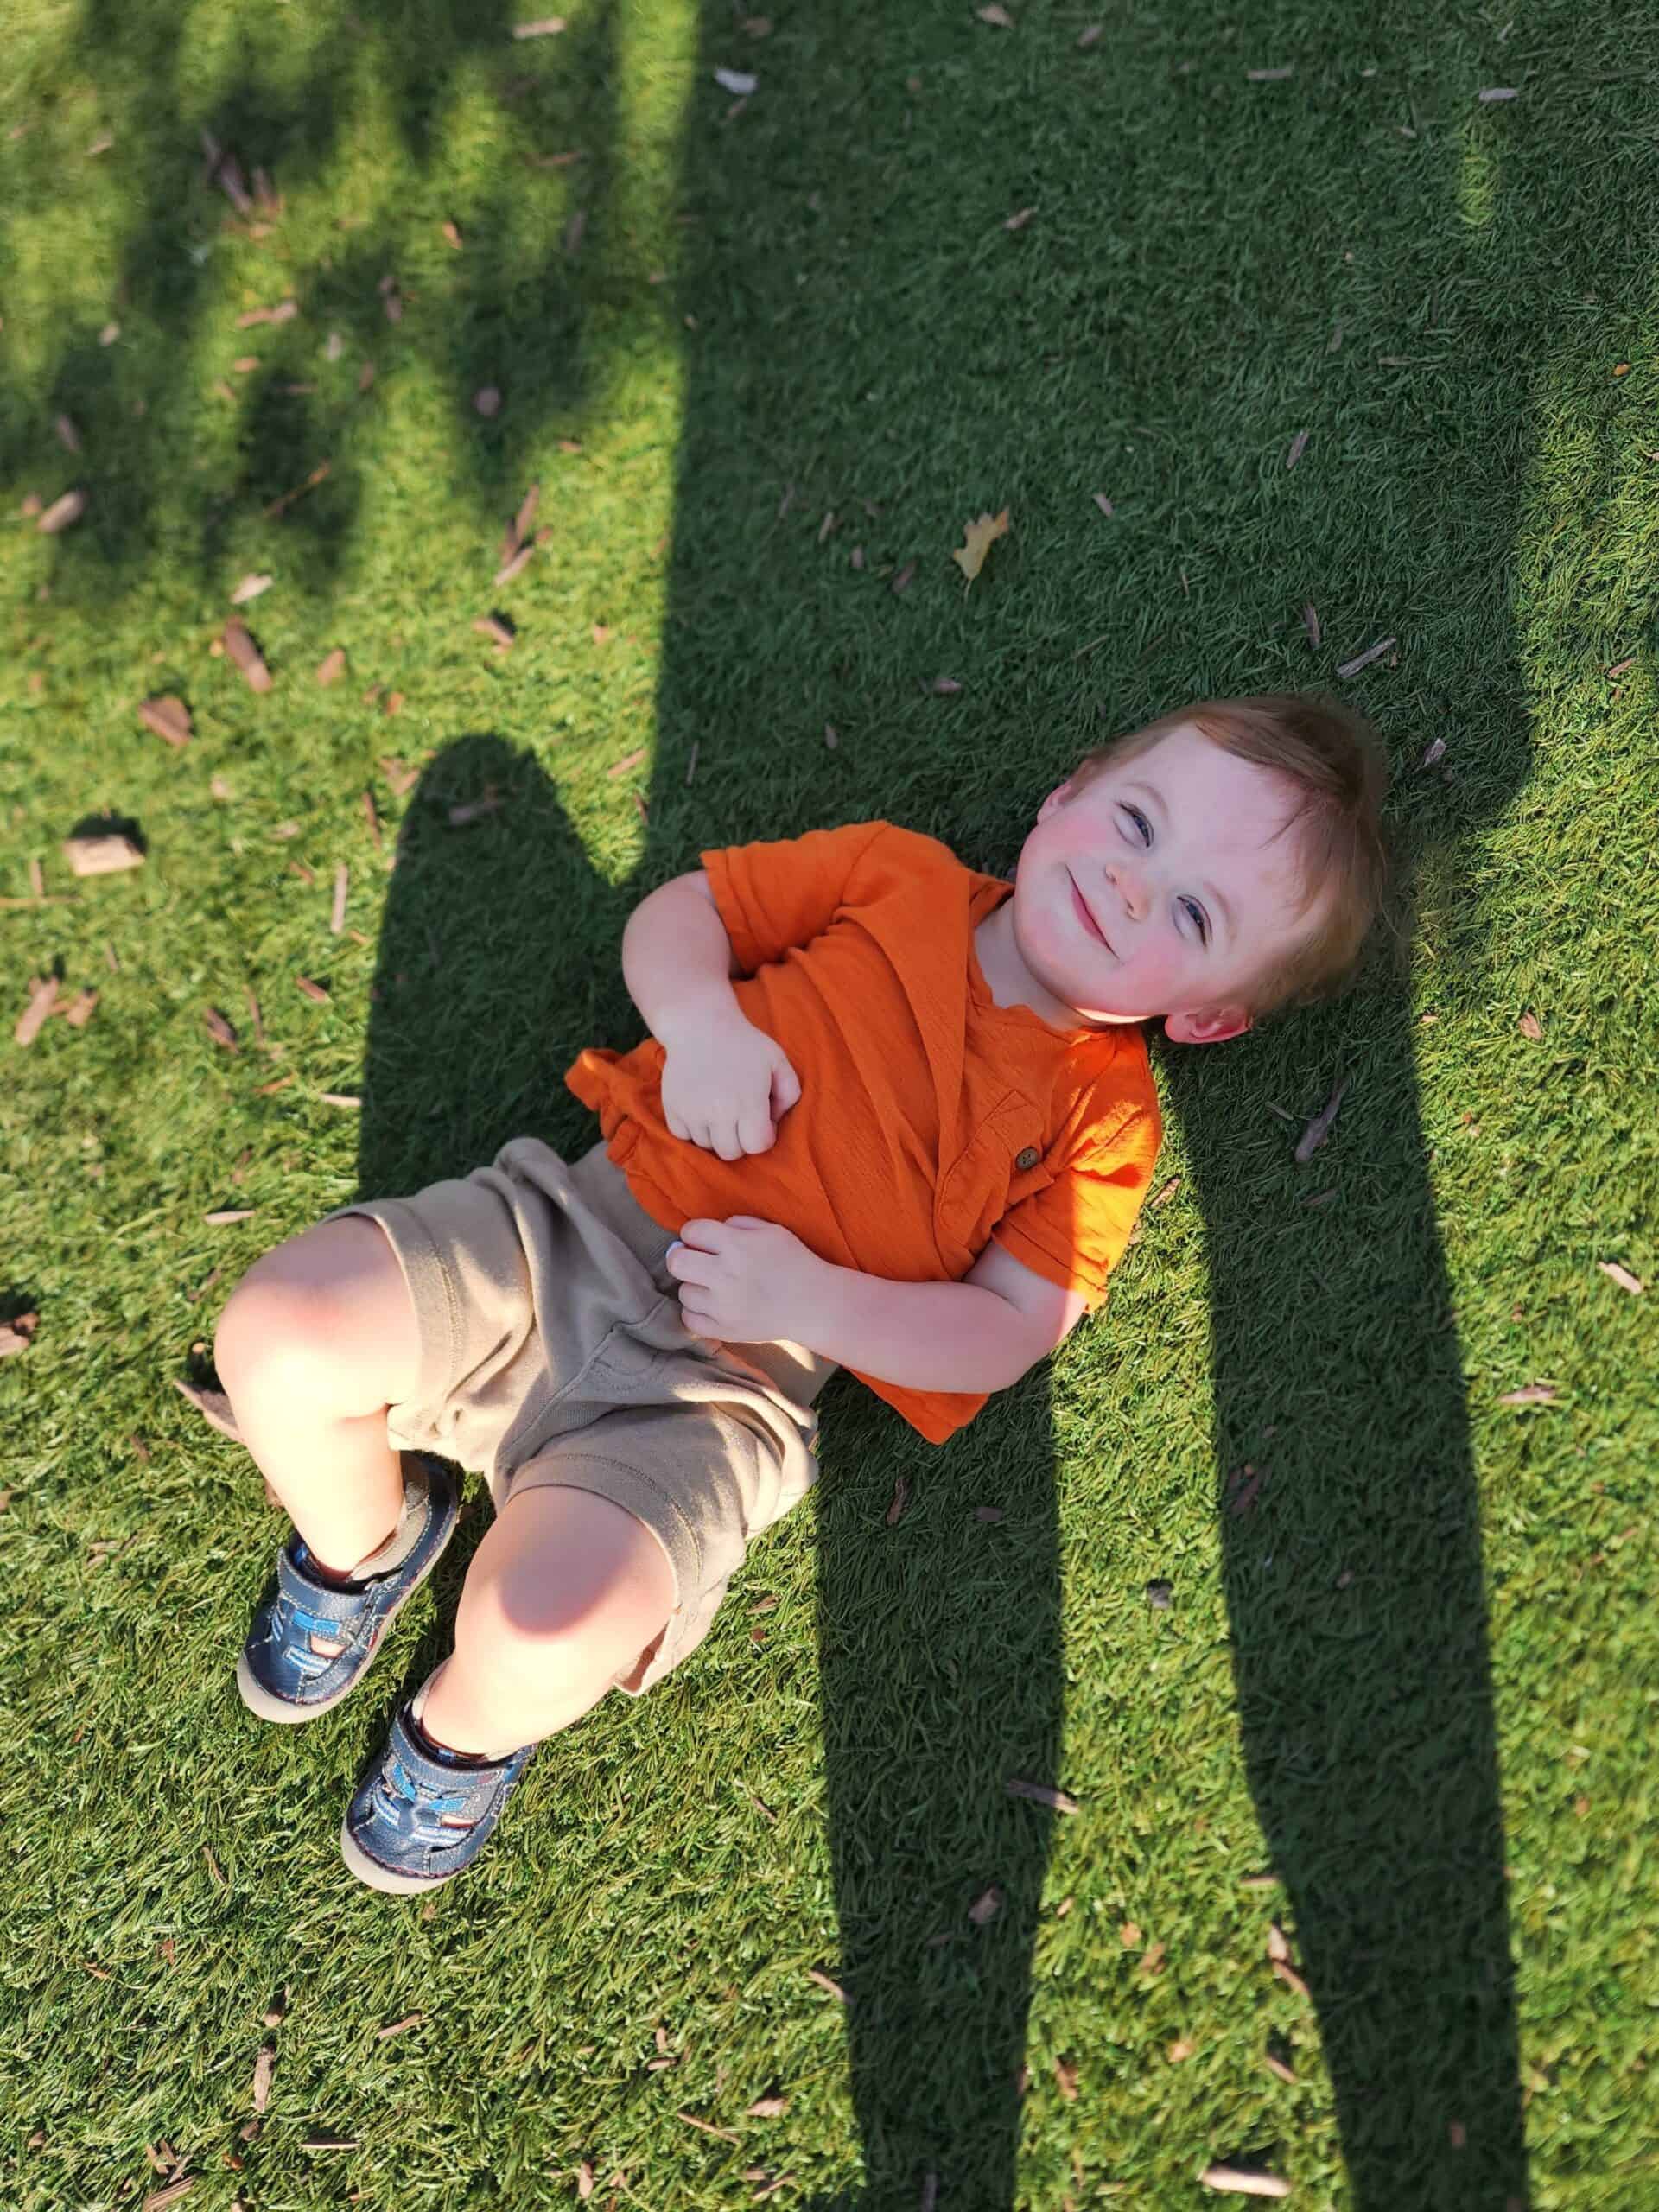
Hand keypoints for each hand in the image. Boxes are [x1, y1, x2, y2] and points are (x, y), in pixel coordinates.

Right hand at [658, 1012, 801, 1159]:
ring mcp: (692, 1112)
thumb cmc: (744, 1044)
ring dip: (716, 1134)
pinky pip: (684, 1136)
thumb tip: (774, 1121)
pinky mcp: (672, 1109)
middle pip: (731, 1153)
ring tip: (720, 1109)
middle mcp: (718, 1112)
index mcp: (748, 1102)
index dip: (764, 1135)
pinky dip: (693, 1129)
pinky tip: (702, 1109)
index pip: (757, 1146)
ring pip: (707, 1146)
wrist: (700, 1025)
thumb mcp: (778, 1061)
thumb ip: (790, 1094)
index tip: (762, 1119)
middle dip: (740, 1140)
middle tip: (741, 1117)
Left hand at [666, 1216, 830, 1344]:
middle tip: (694, 1259)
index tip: (702, 1240)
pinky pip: (690, 1320)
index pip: (691, 1232)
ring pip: (683, 1292)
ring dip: (694, 1285)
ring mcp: (723, 1307)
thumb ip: (736, 1224)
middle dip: (681, 1256)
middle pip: (676, 1262)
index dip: (693, 1233)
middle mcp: (725, 1275)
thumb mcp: (771, 1230)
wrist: (814, 1304)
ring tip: (713, 1285)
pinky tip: (712, 1305)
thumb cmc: (793, 1262)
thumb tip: (703, 1234)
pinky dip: (697, 1311)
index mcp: (737, 1246)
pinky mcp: (724, 1331)